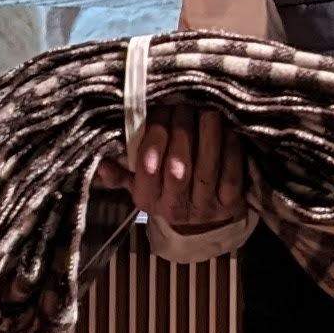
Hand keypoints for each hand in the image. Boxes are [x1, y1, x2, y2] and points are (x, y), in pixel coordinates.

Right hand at [97, 104, 249, 232]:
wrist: (201, 226)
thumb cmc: (167, 191)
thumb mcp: (140, 186)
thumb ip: (121, 173)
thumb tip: (101, 164)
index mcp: (147, 199)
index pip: (147, 168)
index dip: (154, 138)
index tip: (159, 112)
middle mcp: (174, 208)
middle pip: (178, 169)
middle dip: (182, 133)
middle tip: (184, 106)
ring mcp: (204, 208)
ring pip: (206, 171)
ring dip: (208, 137)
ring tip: (207, 112)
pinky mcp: (230, 205)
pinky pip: (232, 177)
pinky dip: (230, 152)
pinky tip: (228, 131)